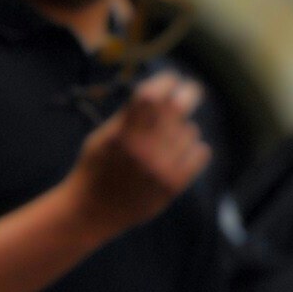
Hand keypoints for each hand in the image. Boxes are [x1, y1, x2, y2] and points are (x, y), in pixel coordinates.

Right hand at [69, 72, 210, 239]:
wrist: (91, 212)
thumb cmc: (95, 168)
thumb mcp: (102, 136)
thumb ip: (130, 115)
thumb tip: (159, 88)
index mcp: (123, 134)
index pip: (152, 95)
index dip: (166, 82)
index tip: (172, 79)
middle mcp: (143, 149)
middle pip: (180, 106)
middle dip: (189, 93)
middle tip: (190, 91)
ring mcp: (161, 168)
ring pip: (191, 130)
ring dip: (182, 131)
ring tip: (164, 143)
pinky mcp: (174, 185)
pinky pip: (201, 152)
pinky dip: (193, 150)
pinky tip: (178, 155)